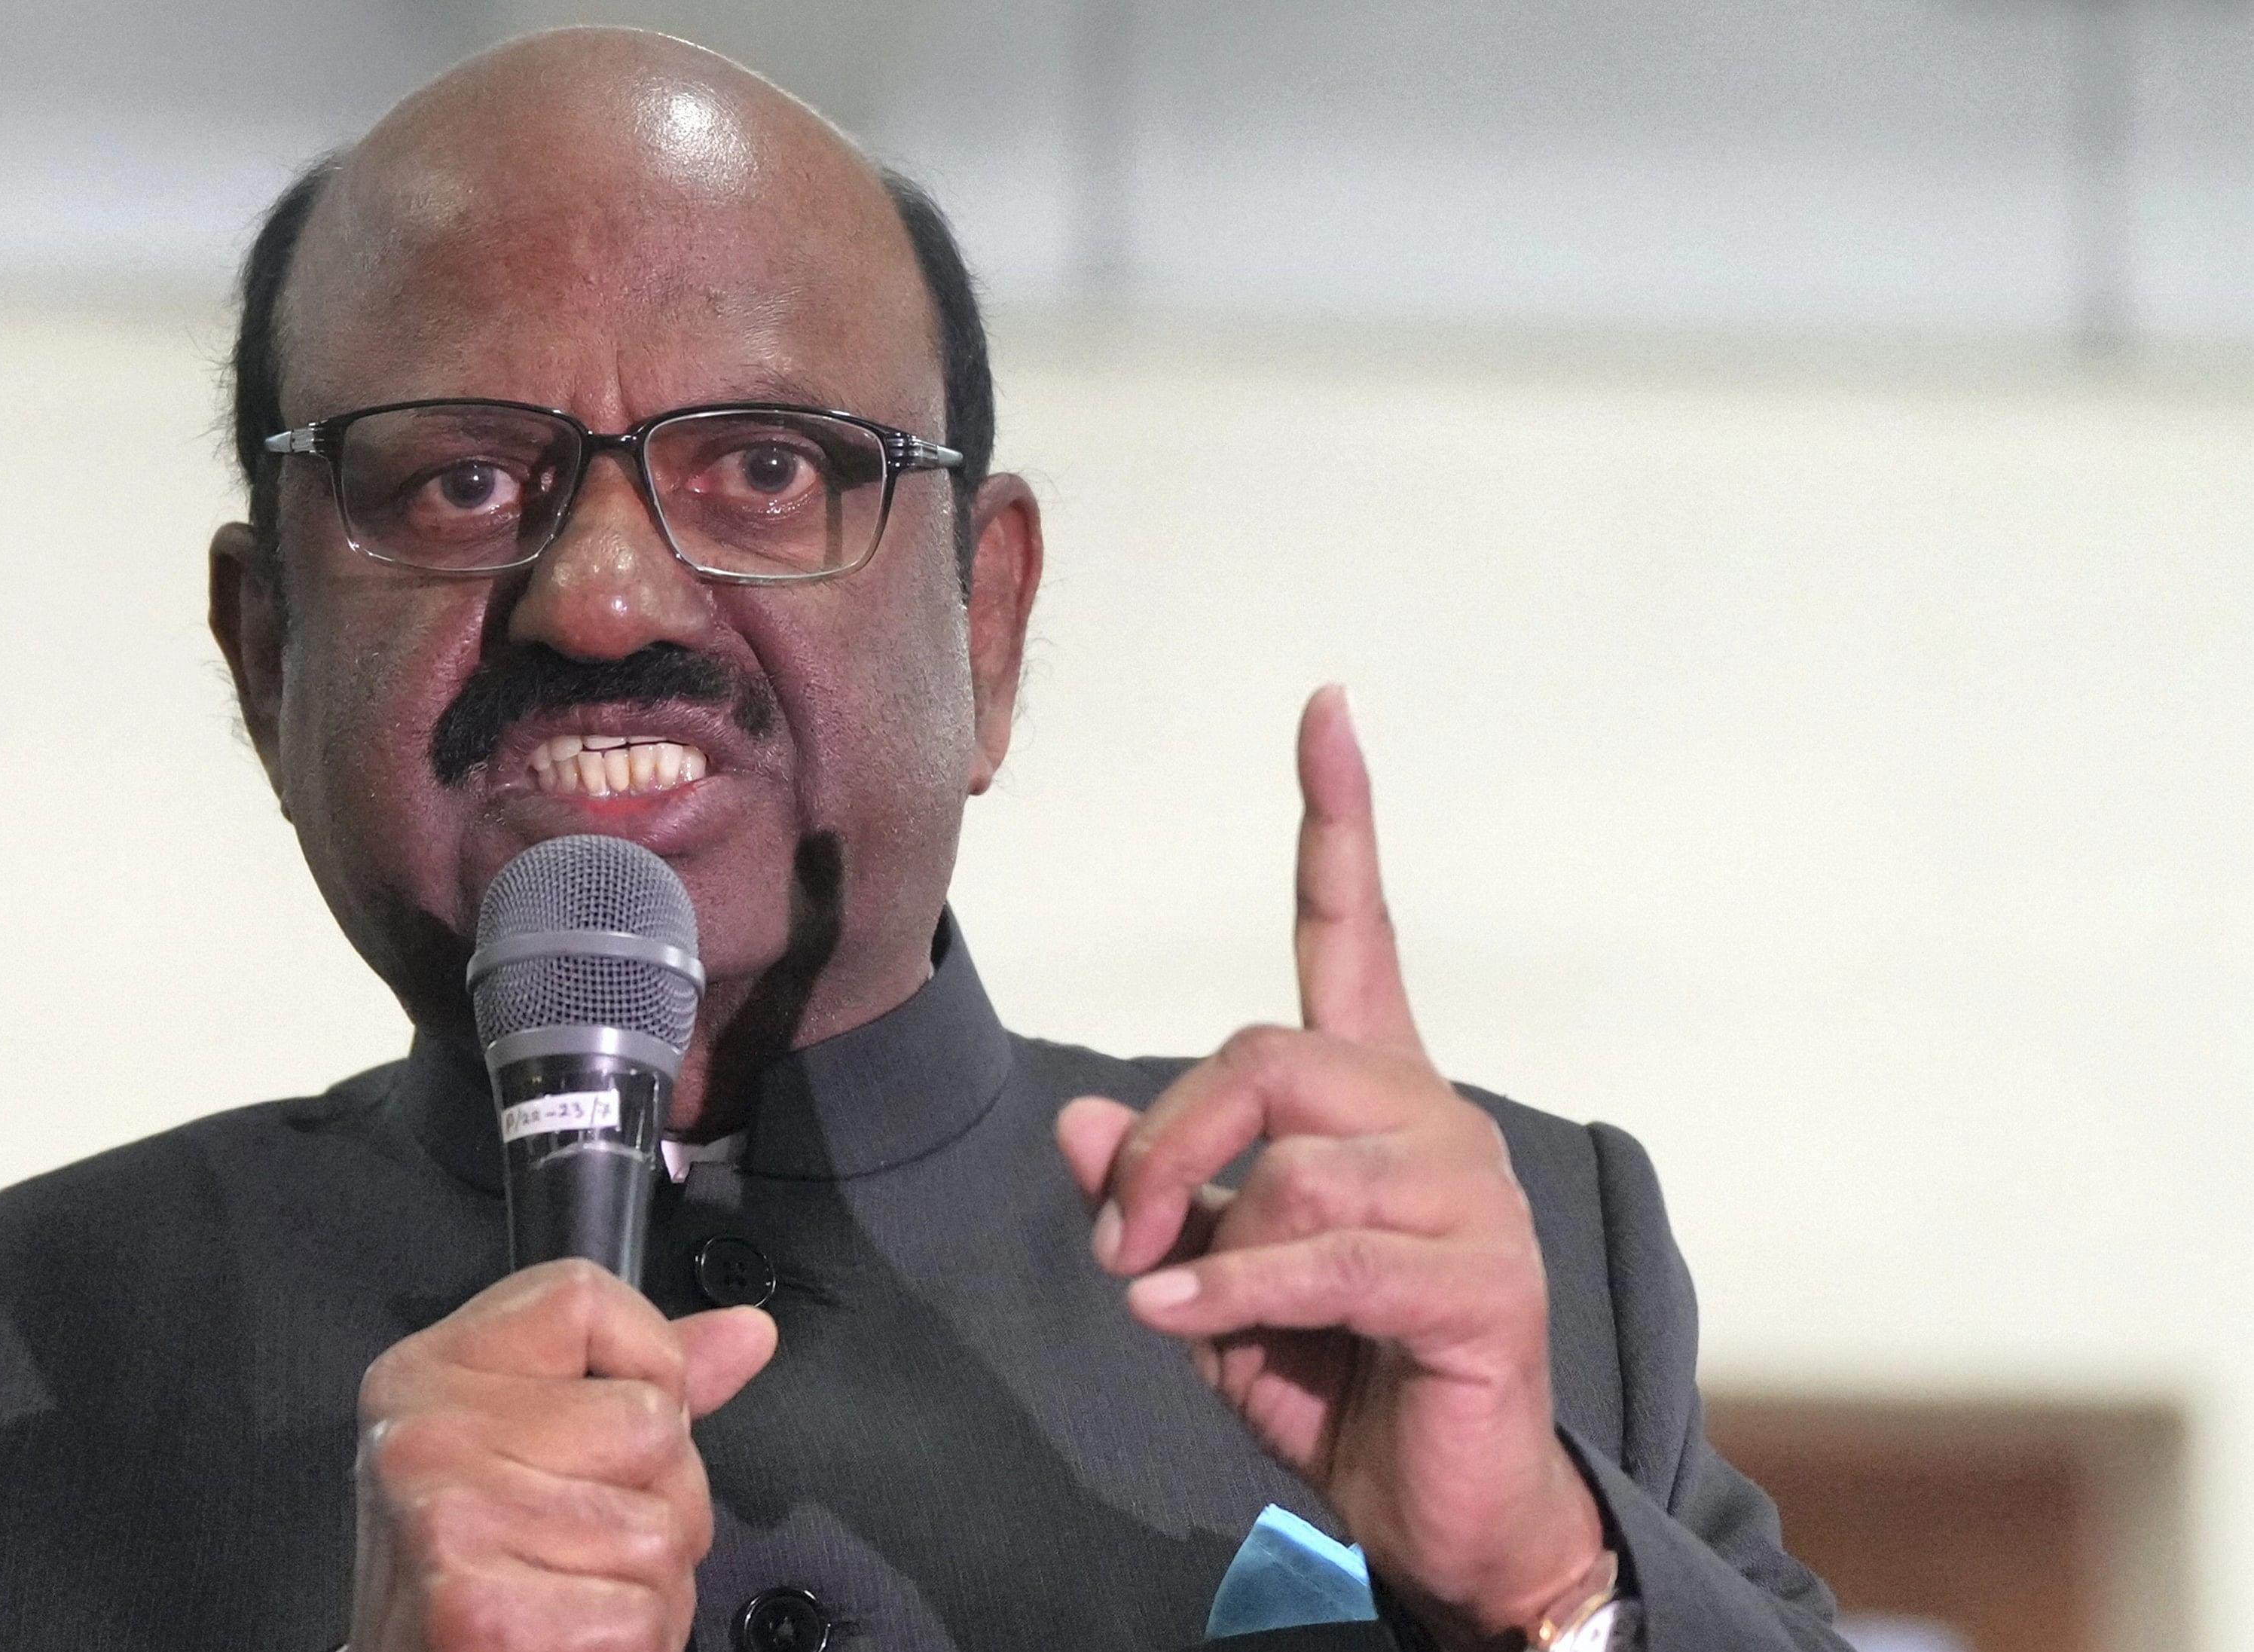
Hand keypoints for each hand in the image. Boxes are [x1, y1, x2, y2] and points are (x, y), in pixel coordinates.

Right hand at [349, 1259, 777, 1651]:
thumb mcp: (528, 1447)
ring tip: (575, 1597)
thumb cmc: (473, 1575)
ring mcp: (451, 1520)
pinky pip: (638, 1614)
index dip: (646, 1363)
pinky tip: (568, 1639)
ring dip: (648, 1586)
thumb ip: (640, 1381)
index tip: (612, 1428)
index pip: (584, 1298)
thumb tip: (747, 1333)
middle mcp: (427, 1434)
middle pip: (649, 1422)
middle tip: (582, 1544)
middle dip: (658, 1498)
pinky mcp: (481, 1614)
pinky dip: (629, 1644)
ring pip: (659, 1529)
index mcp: (431, 1373)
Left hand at [1054, 686, 1603, 1648]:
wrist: (1440, 1505)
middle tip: (1126, 1239)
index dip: (1337, 819)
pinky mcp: (1482, 1282)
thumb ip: (1159, 1194)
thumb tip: (1082, 1123)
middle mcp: (1431, 1117)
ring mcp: (1470, 1196)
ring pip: (1293, 1161)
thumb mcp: (1210, 1277)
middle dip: (1170, 1144)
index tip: (1324, 709)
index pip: (1354, 929)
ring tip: (1168, 1303)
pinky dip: (1230, 1292)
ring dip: (1197, 1240)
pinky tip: (1181, 1325)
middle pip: (1266, 1056)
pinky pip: (1324, 1256)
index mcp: (1374, 1095)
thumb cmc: (1333, 1376)